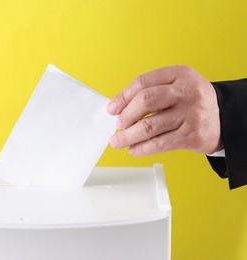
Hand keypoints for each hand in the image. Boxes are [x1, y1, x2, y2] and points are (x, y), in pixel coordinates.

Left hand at [107, 65, 222, 155]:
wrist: (225, 119)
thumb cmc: (192, 102)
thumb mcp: (175, 86)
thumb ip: (149, 92)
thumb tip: (118, 107)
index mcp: (179, 74)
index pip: (143, 82)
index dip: (123, 97)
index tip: (112, 109)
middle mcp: (186, 92)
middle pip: (145, 101)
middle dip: (126, 116)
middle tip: (119, 125)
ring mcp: (191, 114)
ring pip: (150, 126)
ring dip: (128, 136)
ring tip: (119, 141)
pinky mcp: (192, 135)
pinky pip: (160, 144)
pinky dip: (142, 148)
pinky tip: (134, 149)